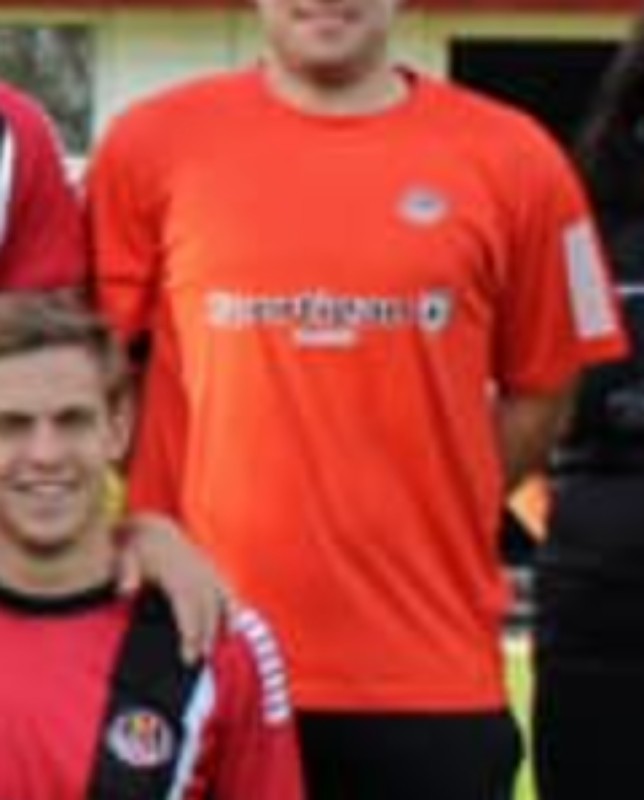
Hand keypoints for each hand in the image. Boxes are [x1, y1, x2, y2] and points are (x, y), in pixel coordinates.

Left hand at [116, 512, 232, 662]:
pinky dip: (232, 610)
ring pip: (219, 600)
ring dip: (219, 626)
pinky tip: (232, 631)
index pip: (187, 603)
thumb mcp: (125, 553)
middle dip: (205, 635)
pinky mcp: (212, 569)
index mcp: (174, 567)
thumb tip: (125, 591)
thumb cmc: (136, 548)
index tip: (187, 656)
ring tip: (213, 651)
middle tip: (198, 661)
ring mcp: (206, 567)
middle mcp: (194, 568)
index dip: (190, 631)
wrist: (152, 529)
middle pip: (205, 607)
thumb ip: (126, 571)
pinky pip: (227, 590)